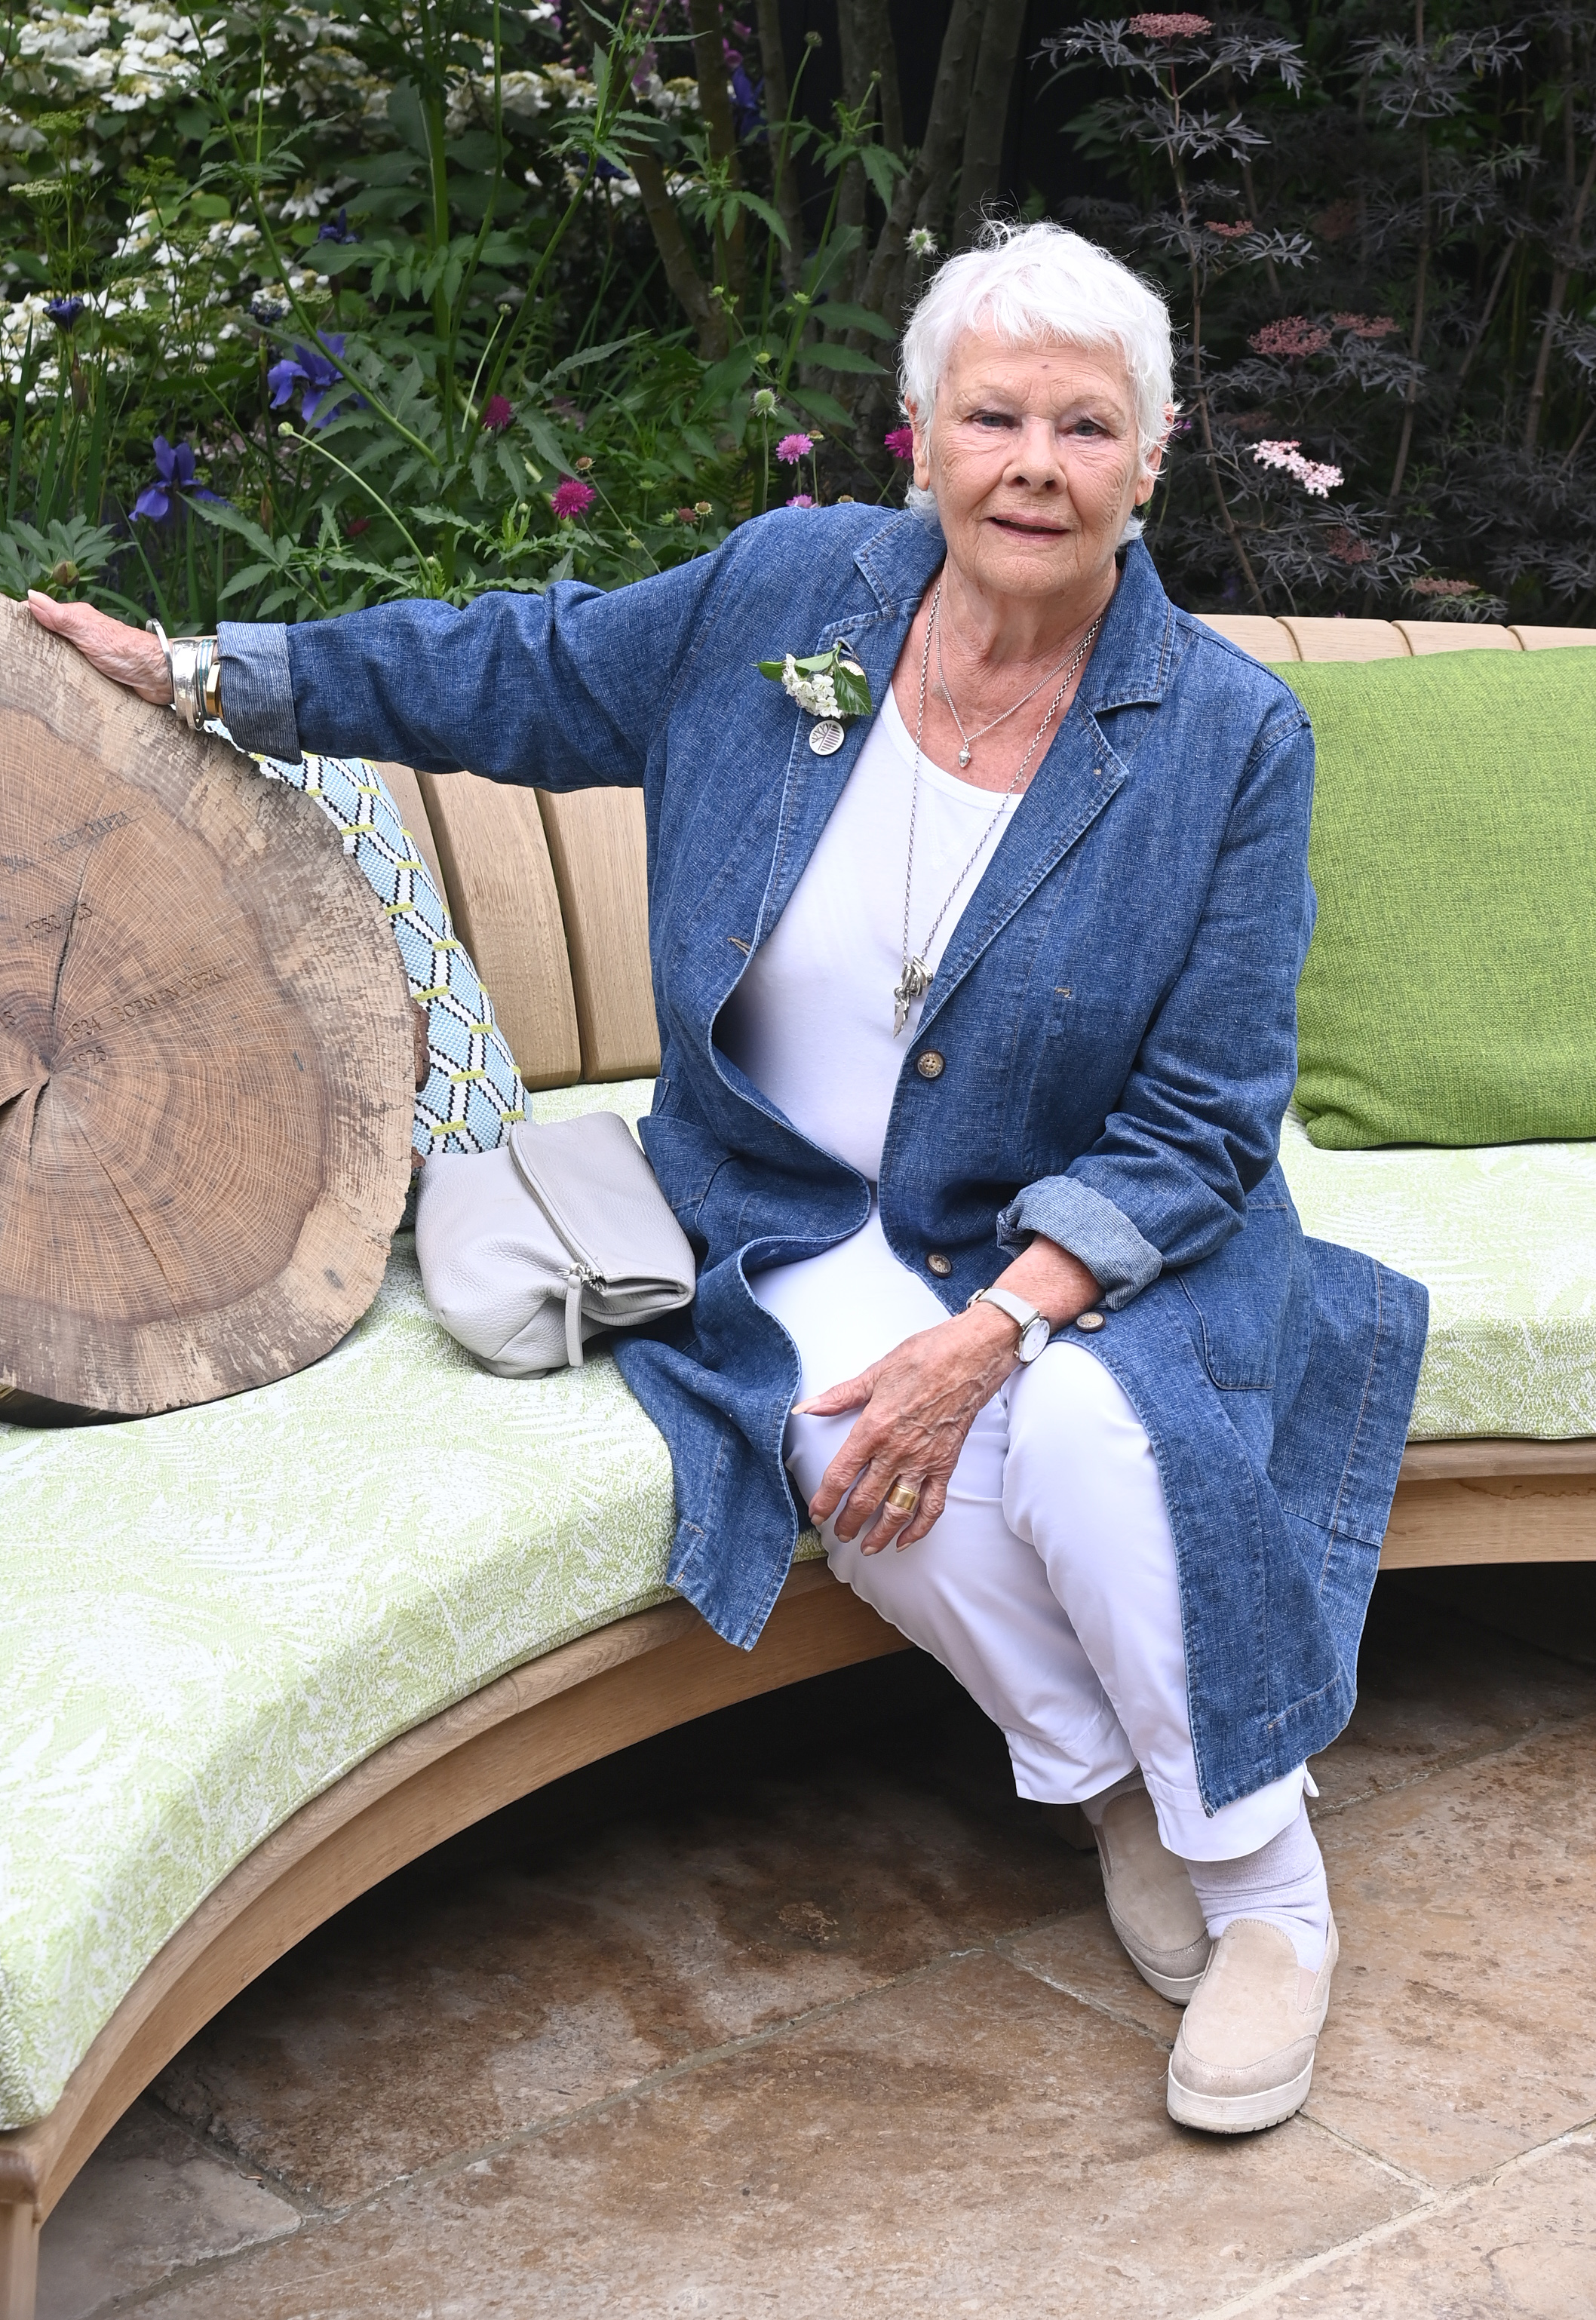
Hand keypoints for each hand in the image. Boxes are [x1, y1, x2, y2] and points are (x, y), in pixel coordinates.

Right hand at [27, 591, 172, 704]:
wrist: (159, 676)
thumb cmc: (128, 652)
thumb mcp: (88, 632)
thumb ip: (60, 616)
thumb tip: (32, 596)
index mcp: (78, 618)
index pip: (43, 613)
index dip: (26, 619)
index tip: (12, 630)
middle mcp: (83, 632)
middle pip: (50, 634)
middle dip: (34, 640)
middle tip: (18, 653)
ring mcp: (90, 651)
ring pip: (61, 652)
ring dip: (49, 659)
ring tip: (32, 668)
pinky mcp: (98, 670)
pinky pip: (75, 669)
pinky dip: (65, 673)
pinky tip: (57, 680)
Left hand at [796, 1234, 1101, 1554]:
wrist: (971, 1356)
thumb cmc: (924, 1358)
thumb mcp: (874, 1373)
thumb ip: (838, 1397)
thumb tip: (805, 1408)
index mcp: (873, 1428)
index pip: (841, 1475)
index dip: (825, 1500)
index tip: (817, 1514)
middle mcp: (897, 1451)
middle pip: (866, 1499)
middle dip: (849, 1522)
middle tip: (839, 1536)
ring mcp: (924, 1461)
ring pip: (898, 1509)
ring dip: (880, 1533)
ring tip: (867, 1547)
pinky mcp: (946, 1464)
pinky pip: (932, 1505)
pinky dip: (920, 1527)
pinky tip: (907, 1539)